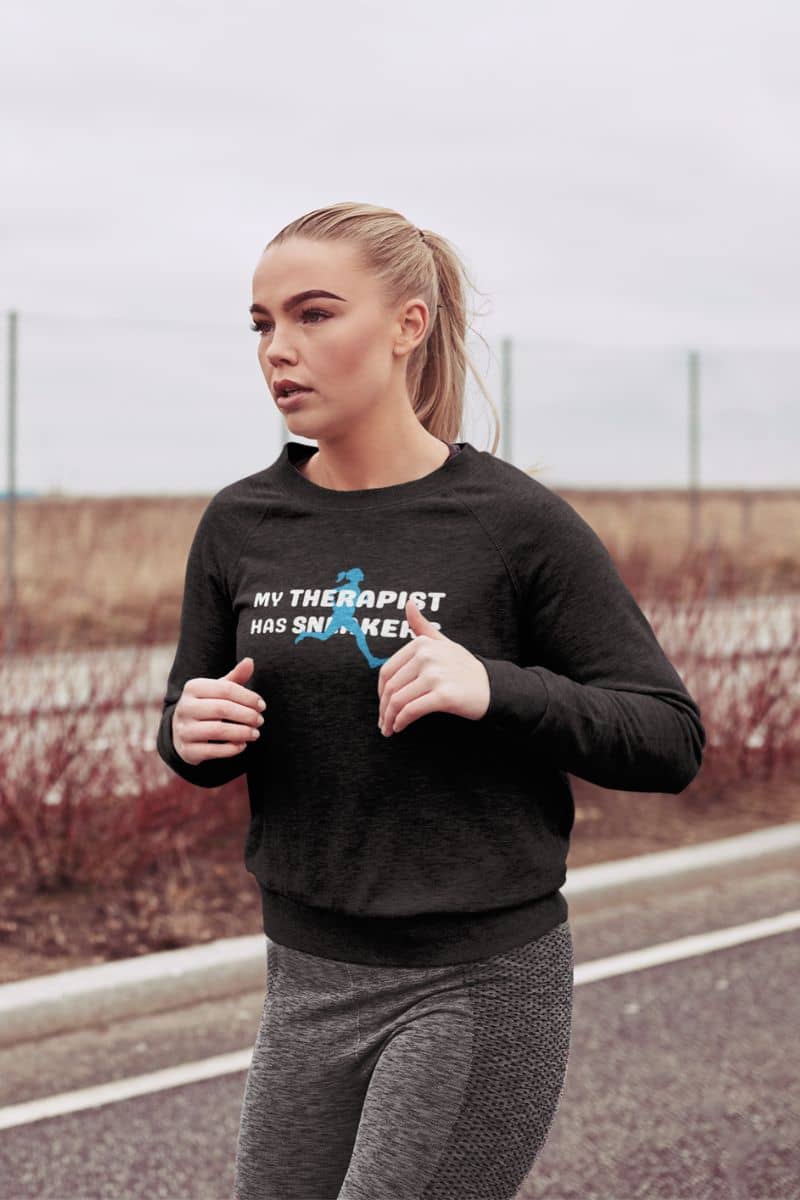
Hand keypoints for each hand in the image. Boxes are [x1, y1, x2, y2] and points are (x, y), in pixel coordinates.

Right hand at [172, 656, 266, 764]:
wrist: (182, 732)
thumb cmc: (207, 706)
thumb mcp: (219, 690)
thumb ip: (235, 677)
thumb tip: (250, 661)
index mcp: (193, 687)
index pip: (226, 689)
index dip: (248, 697)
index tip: (262, 705)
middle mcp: (184, 707)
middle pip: (222, 709)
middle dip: (247, 715)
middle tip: (260, 720)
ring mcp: (183, 730)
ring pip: (217, 730)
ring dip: (242, 732)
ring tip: (255, 733)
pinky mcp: (187, 750)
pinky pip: (212, 751)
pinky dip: (231, 749)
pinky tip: (242, 745)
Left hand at [377, 599, 489, 736]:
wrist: (493, 687)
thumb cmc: (465, 667)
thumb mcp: (443, 642)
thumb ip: (422, 626)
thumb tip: (408, 602)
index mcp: (422, 644)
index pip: (387, 670)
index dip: (380, 691)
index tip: (382, 704)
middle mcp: (427, 656)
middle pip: (391, 687)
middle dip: (383, 708)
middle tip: (382, 722)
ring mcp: (436, 675)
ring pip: (399, 700)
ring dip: (389, 718)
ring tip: (388, 728)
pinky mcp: (444, 695)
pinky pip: (412, 710)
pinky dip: (401, 721)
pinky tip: (400, 727)